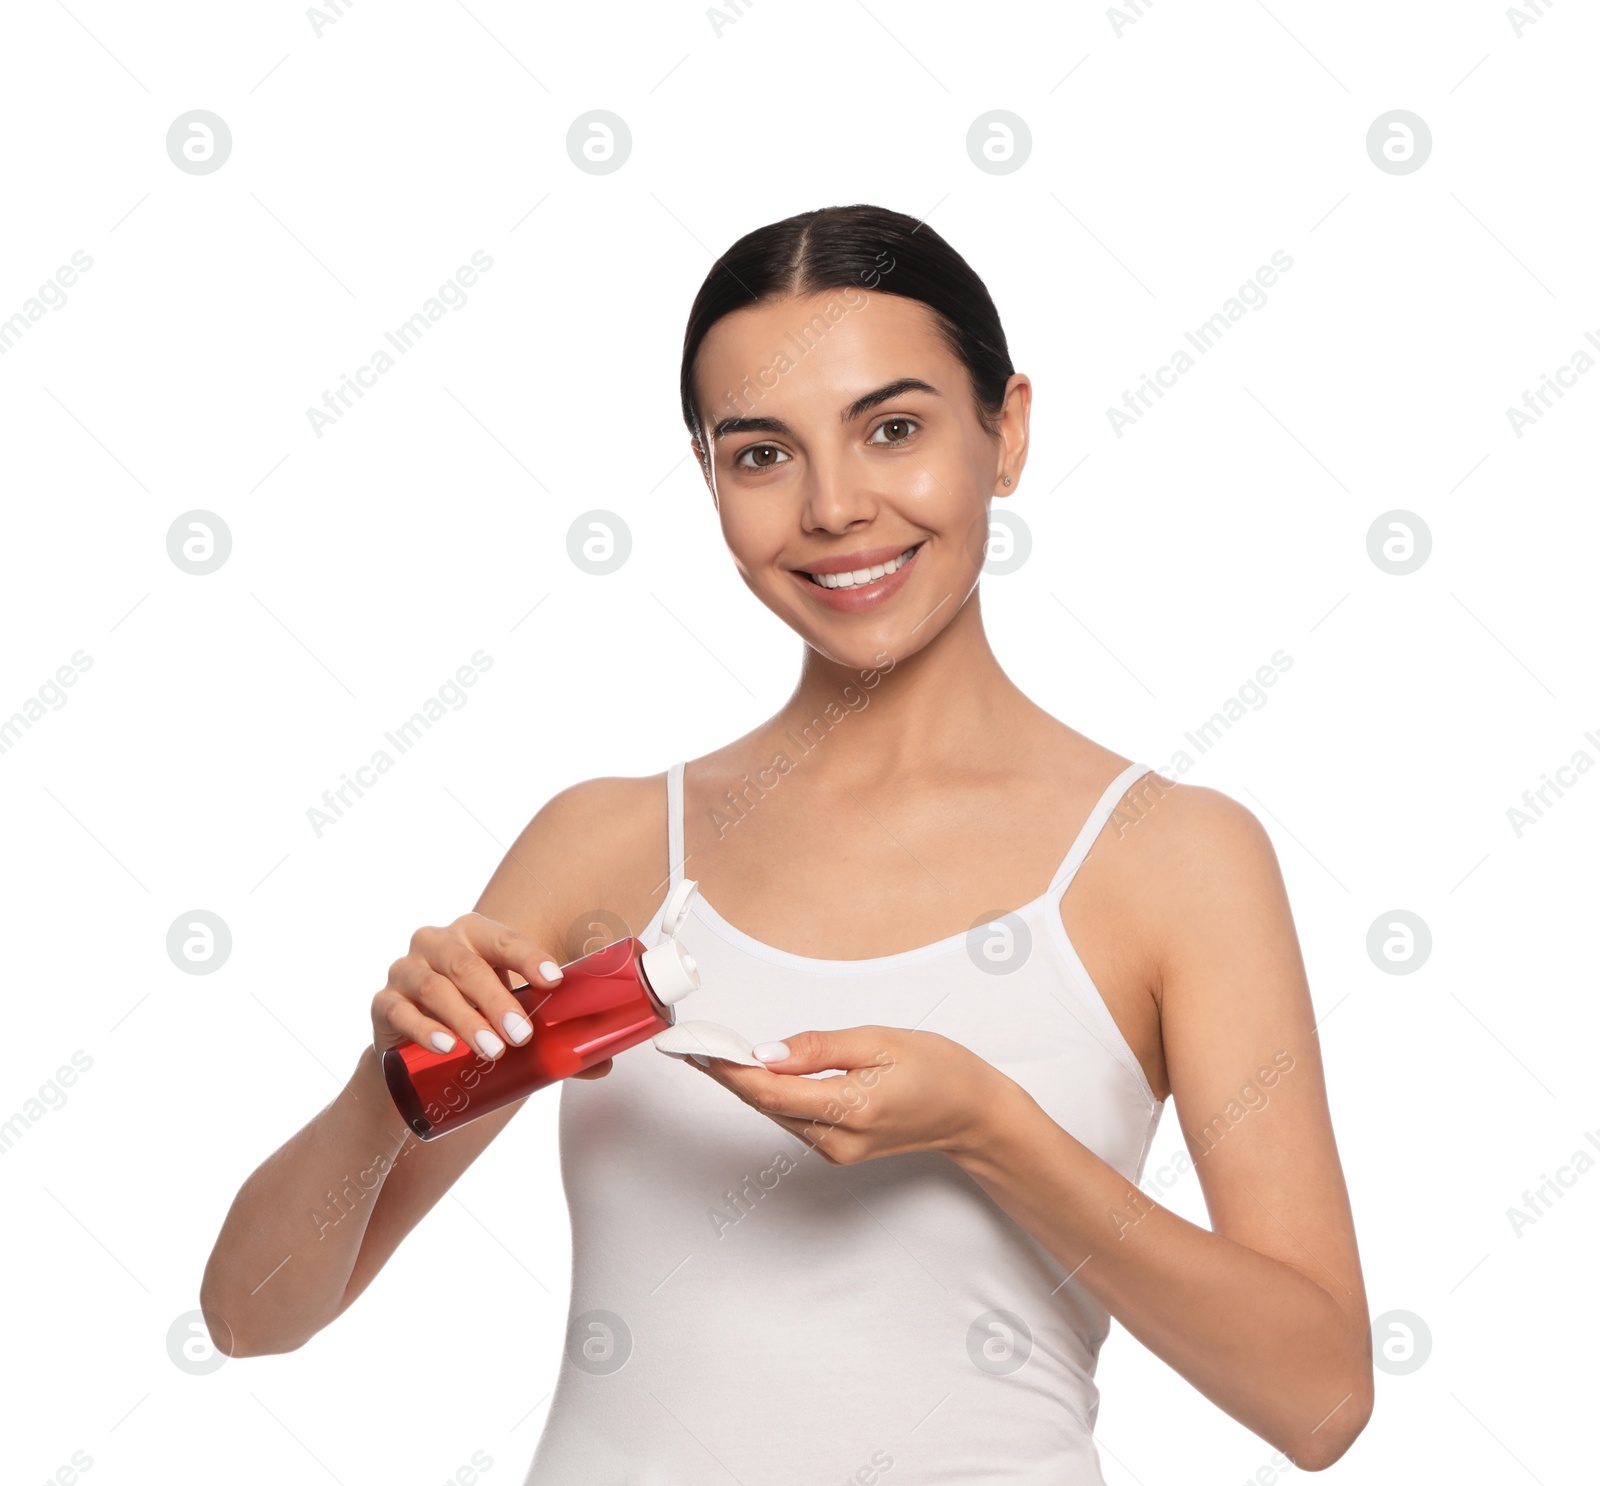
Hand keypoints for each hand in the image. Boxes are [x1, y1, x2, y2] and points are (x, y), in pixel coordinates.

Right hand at [371, 913, 612, 1078]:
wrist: (417, 1050)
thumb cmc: (476, 1017)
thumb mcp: (512, 1016)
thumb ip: (555, 1037)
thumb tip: (602, 1063)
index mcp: (476, 933)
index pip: (506, 940)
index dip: (530, 958)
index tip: (554, 982)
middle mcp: (437, 942)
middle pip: (468, 967)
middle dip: (498, 1002)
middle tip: (522, 1036)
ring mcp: (405, 970)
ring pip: (435, 989)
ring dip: (467, 1020)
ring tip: (492, 1050)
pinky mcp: (383, 1002)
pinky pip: (400, 1012)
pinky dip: (425, 1030)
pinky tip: (447, 1048)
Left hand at [686, 1025, 1011, 1163]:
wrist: (972, 1113)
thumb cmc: (937, 1070)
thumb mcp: (879, 1041)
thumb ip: (819, 1048)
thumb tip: (767, 1053)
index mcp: (851, 1109)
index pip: (770, 1092)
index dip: (728, 1071)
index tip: (698, 1049)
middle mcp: (838, 1140)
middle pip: (766, 1106)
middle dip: (728, 1075)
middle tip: (693, 1045)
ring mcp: (837, 1151)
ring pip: (776, 1114)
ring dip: (746, 1085)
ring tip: (715, 1053)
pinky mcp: (837, 1151)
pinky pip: (793, 1119)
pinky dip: (771, 1095)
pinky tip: (757, 1073)